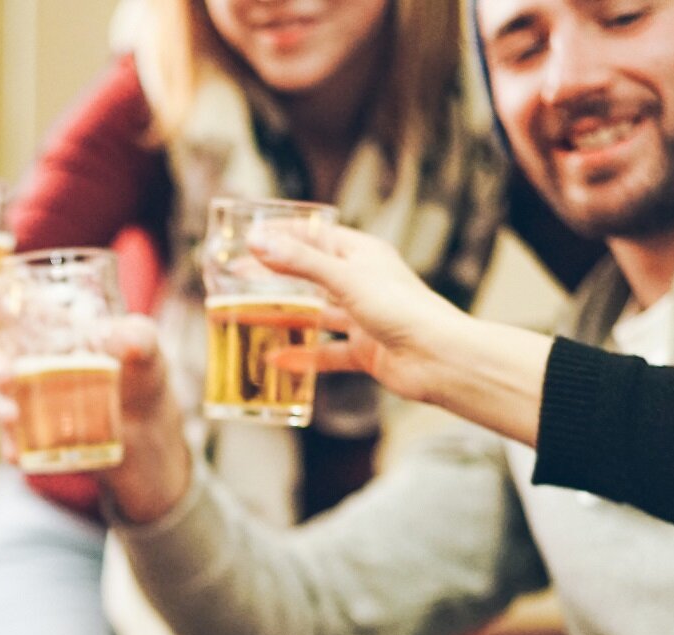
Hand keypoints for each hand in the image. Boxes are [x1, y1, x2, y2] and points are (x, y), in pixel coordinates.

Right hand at [0, 304, 190, 525]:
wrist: (150, 439)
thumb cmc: (141, 381)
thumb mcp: (149, 355)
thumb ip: (140, 339)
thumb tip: (126, 336)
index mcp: (49, 325)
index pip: (7, 300)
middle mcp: (27, 357)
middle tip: (8, 376)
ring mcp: (24, 396)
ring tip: (13, 417)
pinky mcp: (28, 430)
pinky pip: (5, 435)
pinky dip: (8, 443)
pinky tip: (19, 454)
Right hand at [246, 223, 470, 404]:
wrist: (438, 358)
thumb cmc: (403, 309)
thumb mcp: (345, 279)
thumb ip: (300, 262)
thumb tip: (257, 241)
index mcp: (361, 254)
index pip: (314, 236)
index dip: (281, 234)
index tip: (248, 236)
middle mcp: (361, 283)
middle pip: (308, 276)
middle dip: (272, 278)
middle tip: (234, 279)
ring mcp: (362, 318)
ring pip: (313, 315)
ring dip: (280, 317)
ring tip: (243, 318)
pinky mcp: (364, 351)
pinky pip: (325, 353)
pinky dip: (301, 357)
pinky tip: (275, 361)